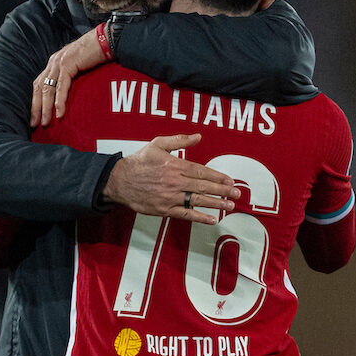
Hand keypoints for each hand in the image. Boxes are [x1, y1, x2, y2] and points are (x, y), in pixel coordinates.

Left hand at [31, 28, 107, 127]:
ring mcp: (59, 62)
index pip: (40, 84)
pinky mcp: (68, 64)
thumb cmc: (95, 54)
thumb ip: (71, 76)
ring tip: (46, 122)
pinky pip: (61, 86)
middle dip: (36, 107)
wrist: (105, 40)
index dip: (35, 101)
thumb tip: (69, 93)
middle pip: (39, 88)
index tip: (35, 116)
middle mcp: (53, 62)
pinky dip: (59, 101)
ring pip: (48, 89)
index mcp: (54, 63)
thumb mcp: (79, 67)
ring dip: (45, 108)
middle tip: (34, 123)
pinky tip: (59, 112)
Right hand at [102, 134, 240, 224]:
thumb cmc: (140, 161)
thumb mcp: (157, 144)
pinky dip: (199, 217)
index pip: (202, 171)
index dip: (218, 176)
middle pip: (203, 186)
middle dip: (222, 190)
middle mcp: (175, 181)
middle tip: (237, 193)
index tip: (230, 180)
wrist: (119, 180)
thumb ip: (179, 140)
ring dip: (216, 203)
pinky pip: (185, 214)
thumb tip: (198, 136)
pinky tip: (212, 219)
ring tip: (229, 205)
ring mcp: (170, 197)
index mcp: (175, 165)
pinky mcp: (164, 209)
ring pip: (197, 200)